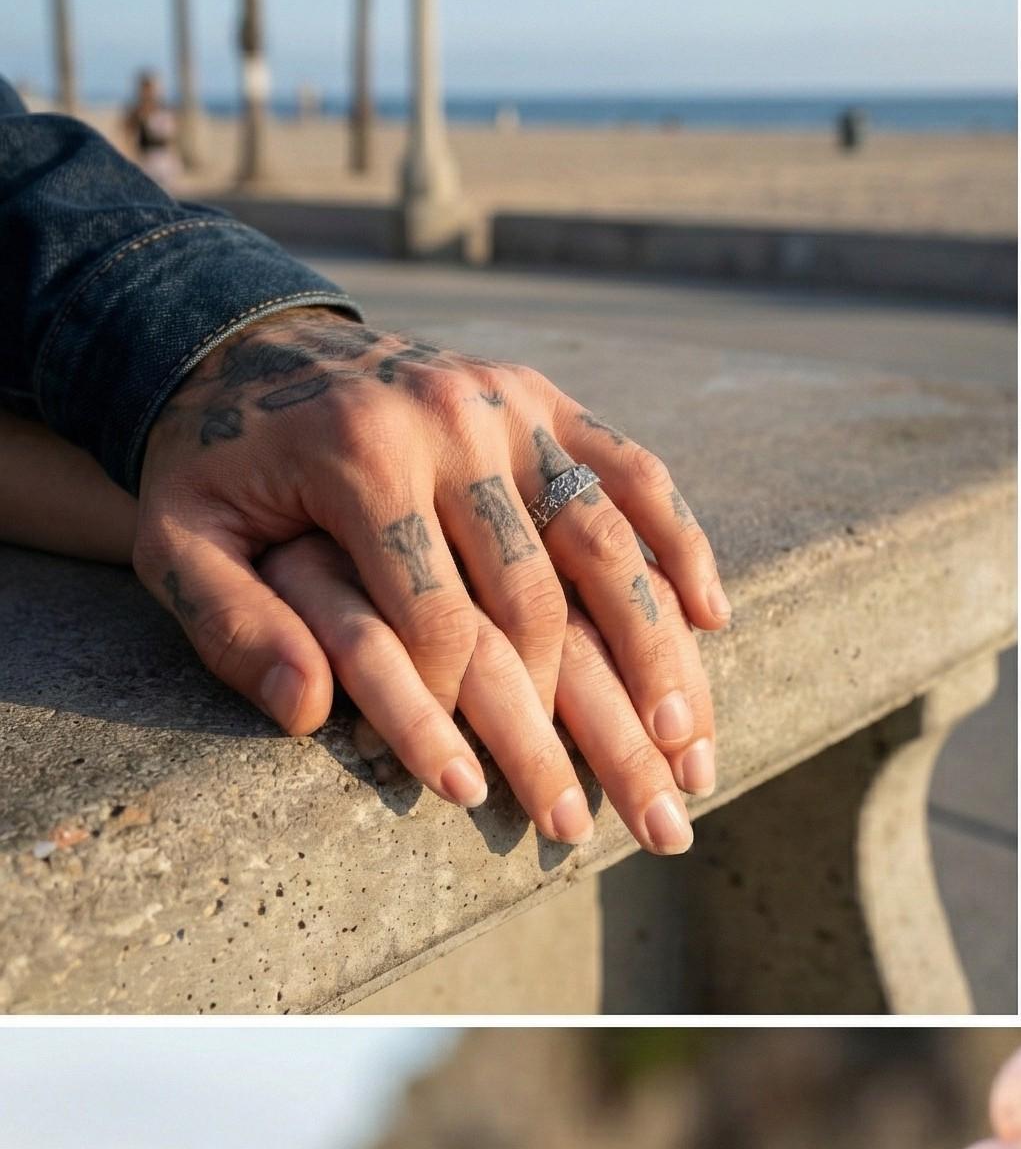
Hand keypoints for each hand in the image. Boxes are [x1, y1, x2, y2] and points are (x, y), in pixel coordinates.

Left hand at [135, 308, 726, 819]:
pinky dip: (680, 545)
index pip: (438, 621)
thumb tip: (308, 713)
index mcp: (359, 459)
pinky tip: (712, 618)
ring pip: (608, 541)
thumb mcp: (179, 542)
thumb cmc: (217, 470)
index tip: (479, 793)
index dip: (462, 720)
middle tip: (627, 805)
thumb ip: (232, 626)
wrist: (243, 343)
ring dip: (659, 652)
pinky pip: (636, 472)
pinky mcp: (546, 397)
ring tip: (690, 746)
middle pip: (540, 596)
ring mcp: (509, 405)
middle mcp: (449, 424)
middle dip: (590, 720)